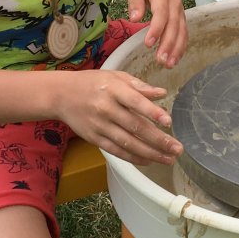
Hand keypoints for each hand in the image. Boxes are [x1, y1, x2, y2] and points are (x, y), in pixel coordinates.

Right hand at [56, 70, 181, 166]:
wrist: (61, 95)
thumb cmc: (93, 83)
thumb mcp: (116, 76)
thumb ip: (139, 86)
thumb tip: (162, 93)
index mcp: (113, 89)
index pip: (135, 102)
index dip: (152, 112)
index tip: (169, 122)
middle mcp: (106, 108)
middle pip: (135, 127)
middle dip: (158, 140)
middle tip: (177, 149)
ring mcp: (99, 125)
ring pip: (128, 143)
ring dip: (150, 153)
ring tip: (169, 159)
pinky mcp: (94, 138)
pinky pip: (116, 151)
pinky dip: (133, 157)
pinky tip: (149, 161)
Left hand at [126, 0, 187, 67]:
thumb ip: (135, 1)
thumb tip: (135, 18)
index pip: (161, 13)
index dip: (156, 29)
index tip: (148, 43)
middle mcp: (174, 4)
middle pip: (174, 25)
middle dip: (168, 44)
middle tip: (161, 60)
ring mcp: (180, 11)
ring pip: (181, 31)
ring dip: (177, 49)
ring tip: (169, 64)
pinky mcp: (182, 17)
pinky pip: (184, 33)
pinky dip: (181, 46)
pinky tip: (176, 59)